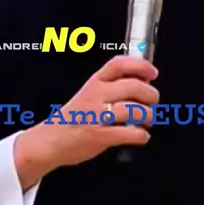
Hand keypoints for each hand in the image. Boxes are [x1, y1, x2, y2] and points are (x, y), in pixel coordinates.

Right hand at [14, 56, 158, 187]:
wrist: (50, 140)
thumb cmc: (73, 119)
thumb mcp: (89, 94)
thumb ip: (112, 88)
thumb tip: (142, 83)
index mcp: (95, 83)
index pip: (119, 64)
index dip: (140, 65)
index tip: (152, 72)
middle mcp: (96, 96)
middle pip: (133, 86)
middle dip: (151, 95)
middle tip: (153, 102)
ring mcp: (98, 115)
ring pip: (135, 110)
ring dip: (148, 116)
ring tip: (147, 121)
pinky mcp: (100, 135)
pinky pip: (130, 133)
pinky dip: (141, 135)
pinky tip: (140, 135)